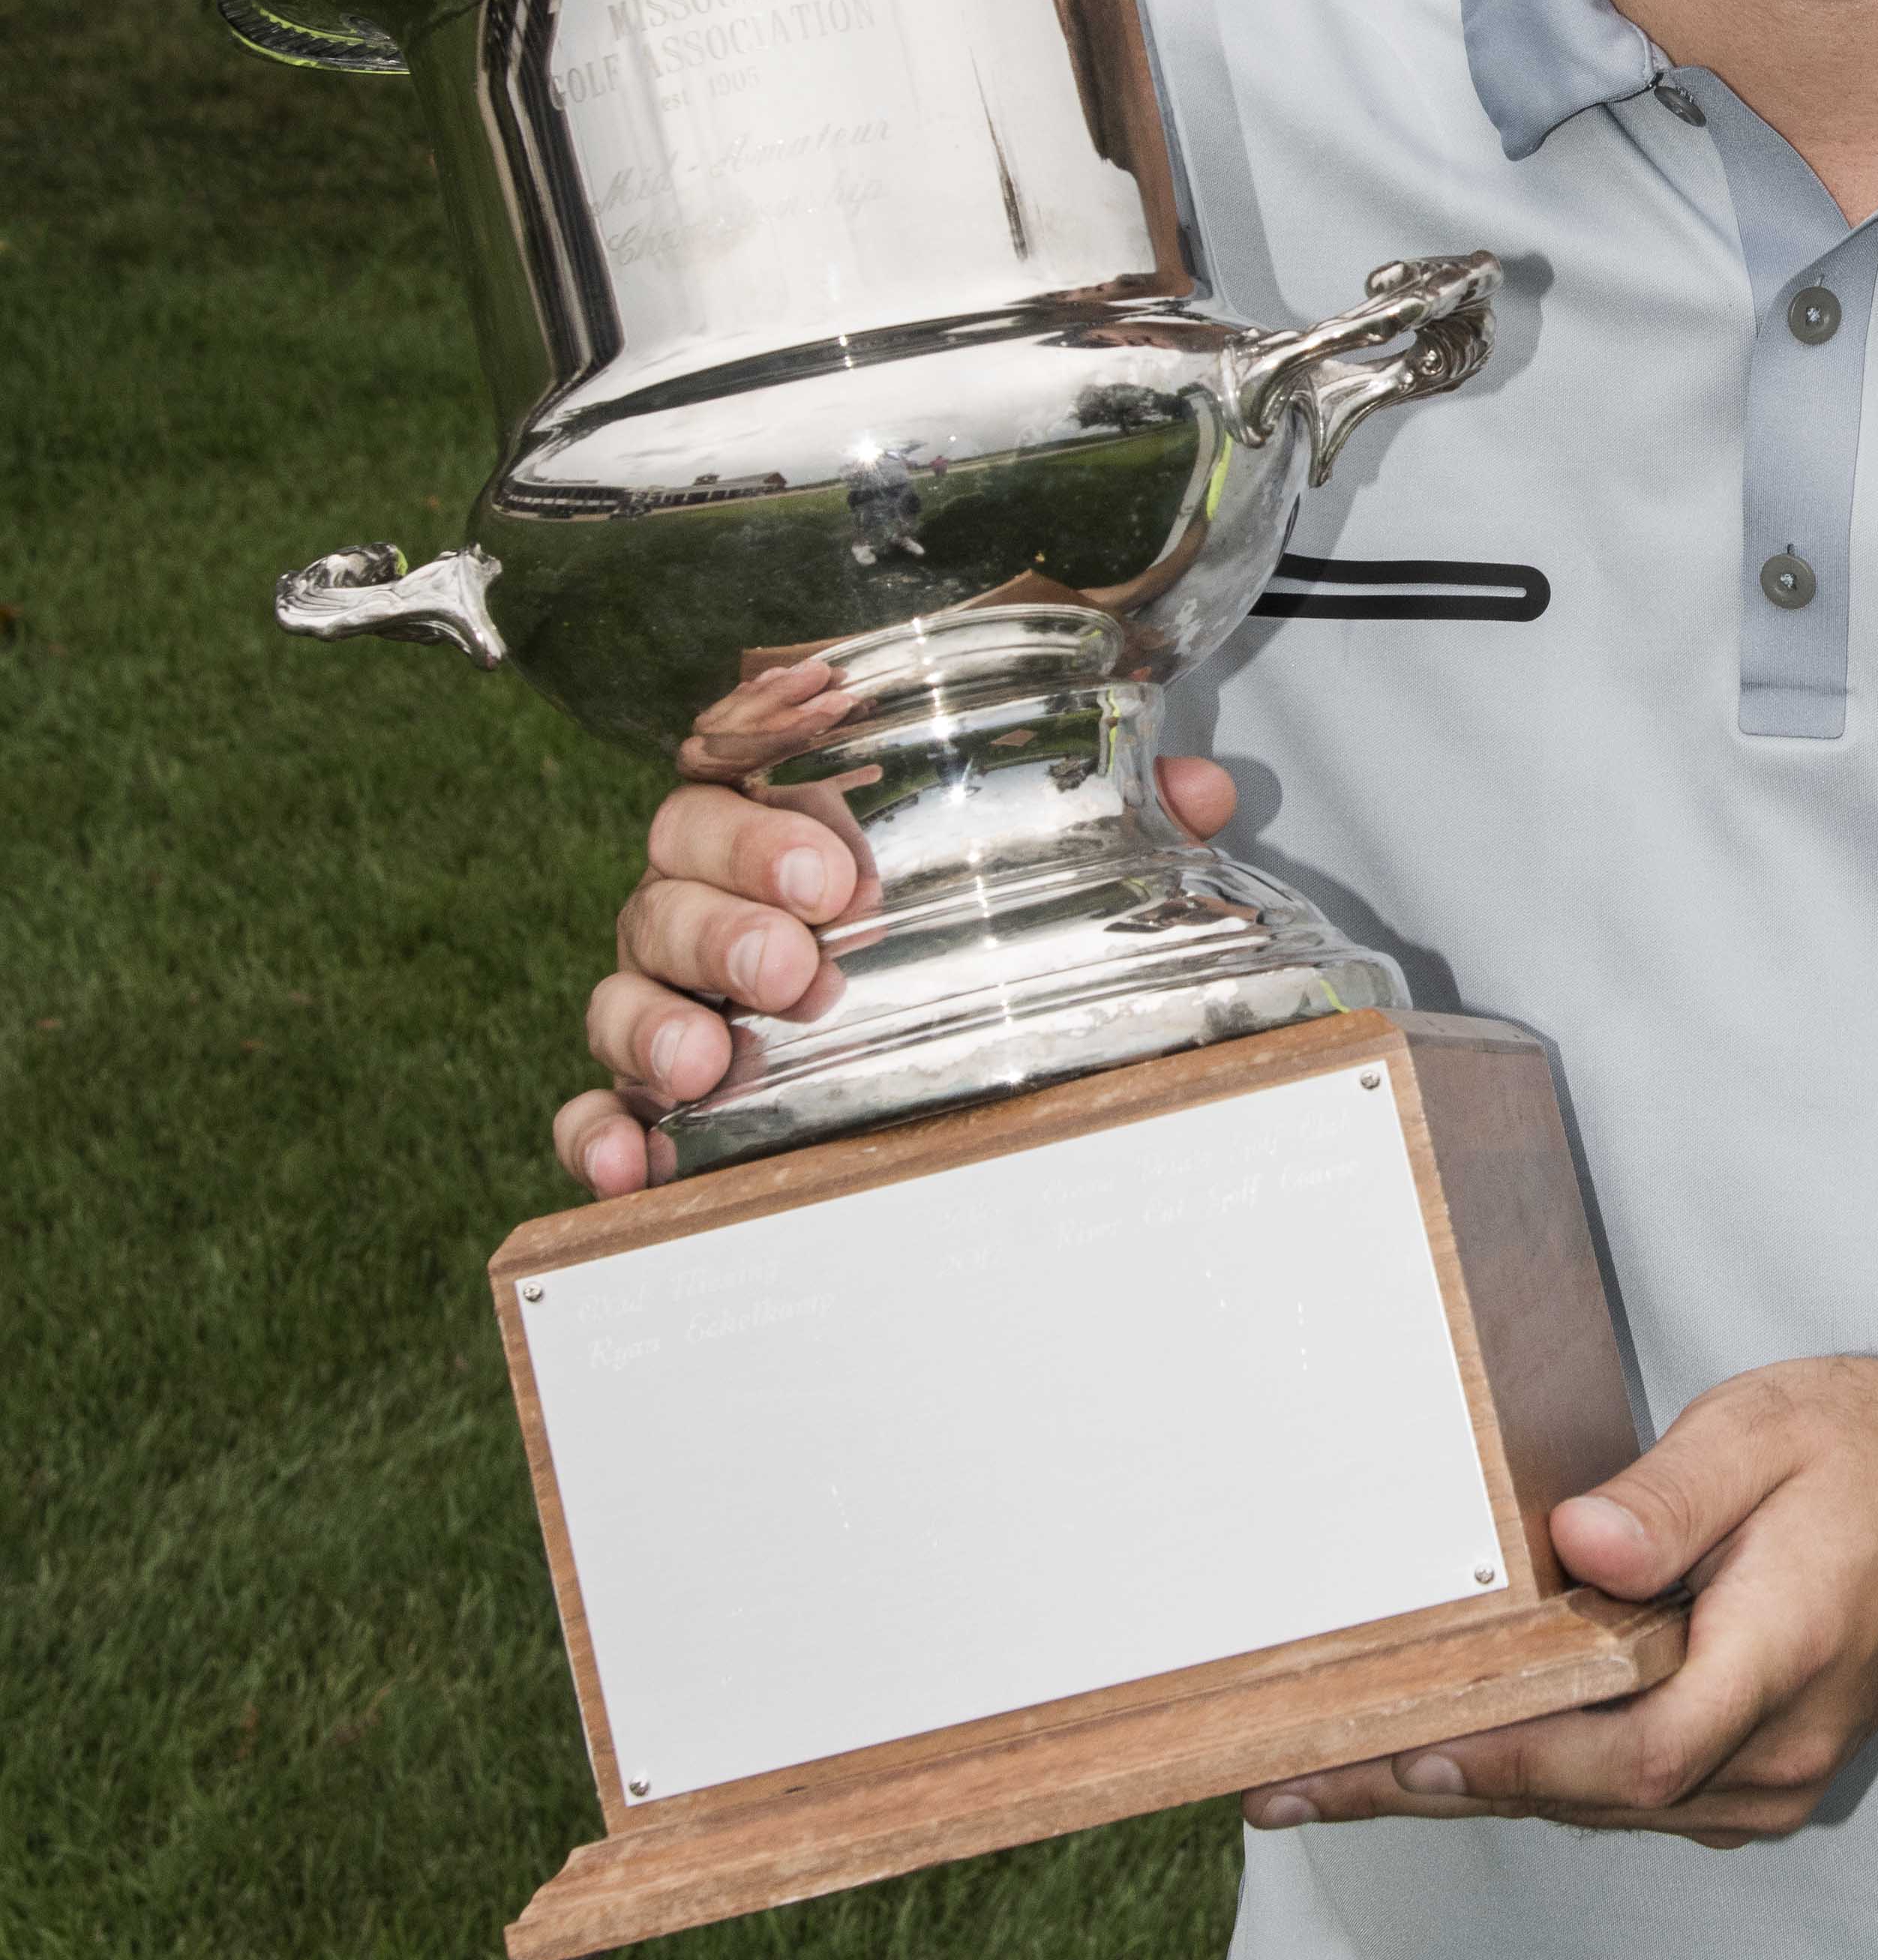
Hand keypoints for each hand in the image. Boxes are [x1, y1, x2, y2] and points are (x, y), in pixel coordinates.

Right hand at [553, 691, 1239, 1199]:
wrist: (917, 1032)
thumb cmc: (939, 926)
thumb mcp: (1027, 873)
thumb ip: (1108, 823)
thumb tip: (1202, 792)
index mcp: (779, 835)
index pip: (730, 794)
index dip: (764, 832)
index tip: (833, 880)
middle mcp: (707, 908)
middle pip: (666, 888)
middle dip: (721, 924)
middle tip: (795, 969)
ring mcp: (671, 1002)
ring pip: (622, 990)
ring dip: (653, 1025)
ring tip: (707, 1063)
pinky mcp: (644, 1098)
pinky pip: (592, 1107)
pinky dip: (595, 1133)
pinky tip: (627, 1167)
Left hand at [1242, 1356, 1877, 1848]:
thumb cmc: (1868, 1453)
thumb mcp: (1770, 1431)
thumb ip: (1672, 1496)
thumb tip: (1577, 1547)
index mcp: (1784, 1658)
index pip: (1637, 1752)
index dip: (1517, 1764)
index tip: (1401, 1757)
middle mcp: (1778, 1749)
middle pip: (1592, 1796)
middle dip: (1439, 1786)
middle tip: (1292, 1784)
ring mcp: (1772, 1777)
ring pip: (1600, 1804)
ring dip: (1471, 1789)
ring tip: (1329, 1780)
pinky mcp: (1754, 1775)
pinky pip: (1627, 1792)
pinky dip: (1536, 1776)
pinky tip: (1445, 1757)